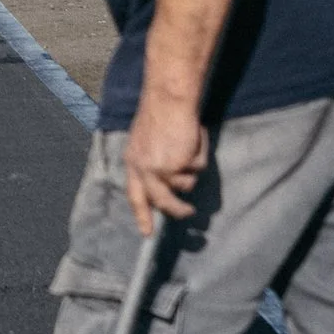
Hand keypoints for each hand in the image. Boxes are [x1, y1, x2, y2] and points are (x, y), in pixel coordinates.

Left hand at [123, 91, 207, 236]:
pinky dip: (200, 154)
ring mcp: (161, 170)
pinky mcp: (178, 166)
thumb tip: (166, 185)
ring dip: (192, 169)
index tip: (147, 234)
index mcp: (132, 163)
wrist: (169, 100)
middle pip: (162, 202)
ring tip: (190, 145)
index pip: (135, 196)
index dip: (142, 216)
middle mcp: (143, 170)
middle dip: (178, 211)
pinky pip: (197, 169)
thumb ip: (150, 162)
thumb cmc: (160, 114)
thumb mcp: (145, 142)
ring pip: (186, 185)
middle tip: (190, 213)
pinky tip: (193, 137)